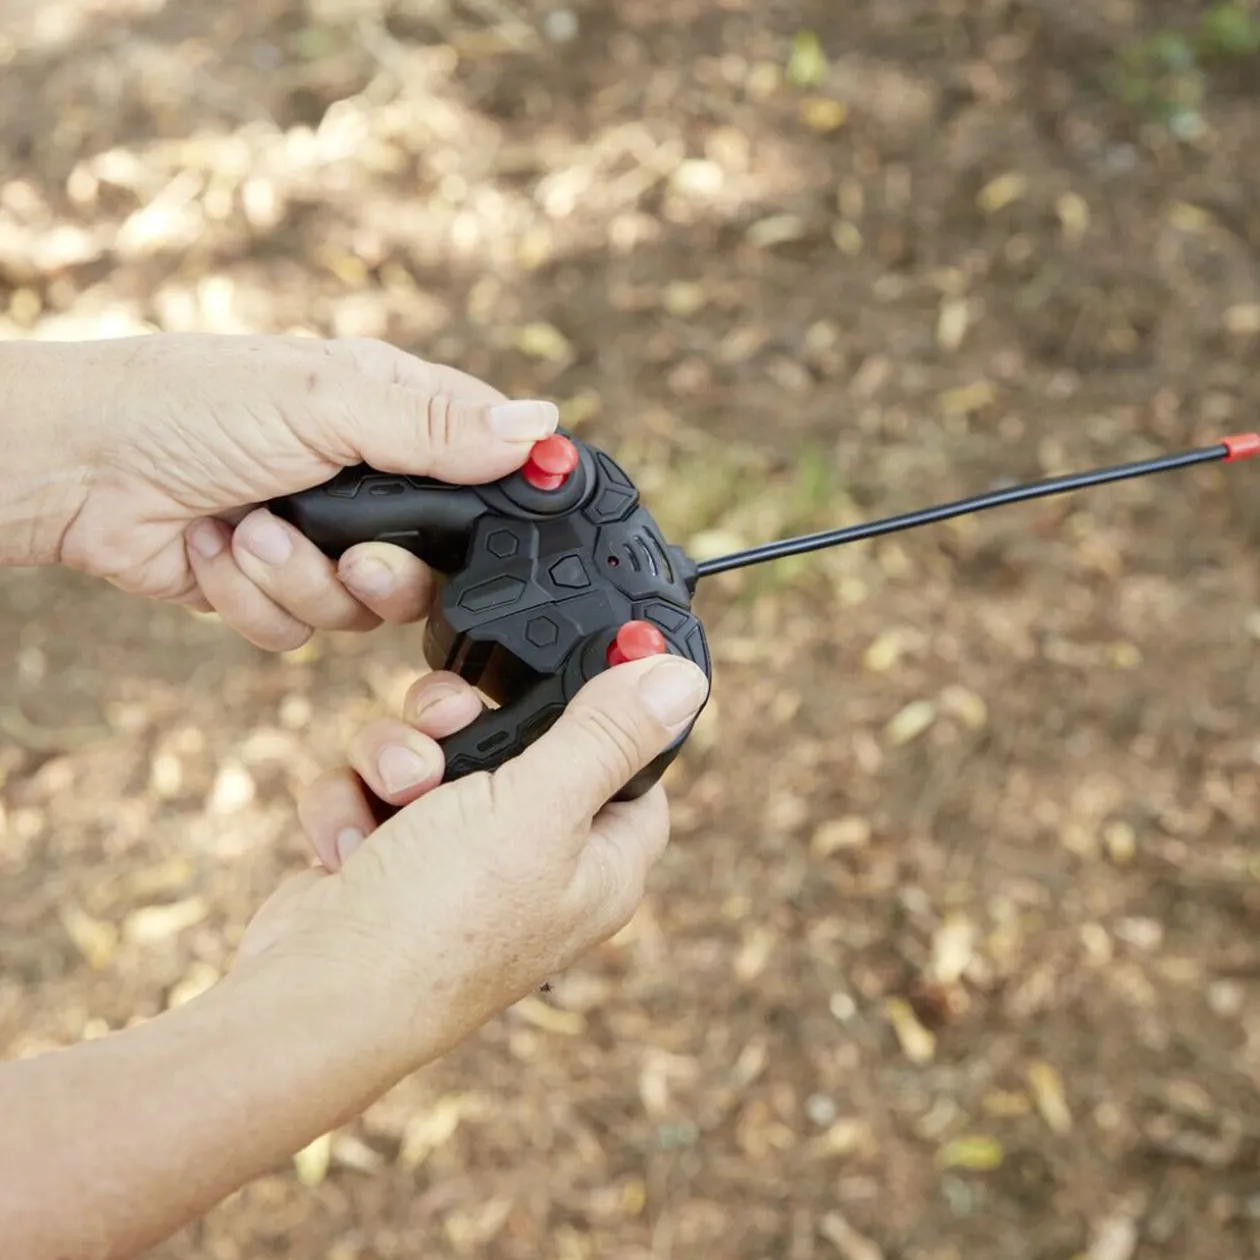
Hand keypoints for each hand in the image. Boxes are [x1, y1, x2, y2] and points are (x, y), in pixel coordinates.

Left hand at [1, 333, 556, 647]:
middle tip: (349, 556)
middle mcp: (367, 484)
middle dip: (383, 573)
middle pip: (436, 566)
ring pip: (364, 611)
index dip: (504, 496)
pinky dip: (253, 600)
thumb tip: (541, 429)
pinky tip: (214, 551)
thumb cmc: (190, 404)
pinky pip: (300, 631)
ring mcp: (322, 542)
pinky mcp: (274, 589)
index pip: (486, 457)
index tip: (512, 528)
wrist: (79, 470)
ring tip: (246, 532)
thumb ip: (434, 427)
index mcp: (391, 415)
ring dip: (298, 580)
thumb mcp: (324, 400)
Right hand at [237, 652, 708, 1061]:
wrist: (313, 997)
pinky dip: (355, 804)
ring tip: (395, 796)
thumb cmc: (439, 922)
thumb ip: (608, 736)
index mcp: (598, 859)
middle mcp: (532, 860)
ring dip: (398, 758)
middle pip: (521, 739)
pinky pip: (375, 786)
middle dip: (467, 723)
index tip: (573, 668)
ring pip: (435, 750)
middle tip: (451, 726)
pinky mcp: (387, 857)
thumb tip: (681, 683)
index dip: (607, 712)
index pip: (631, 764)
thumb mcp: (540, 809)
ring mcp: (454, 861)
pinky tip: (351, 847)